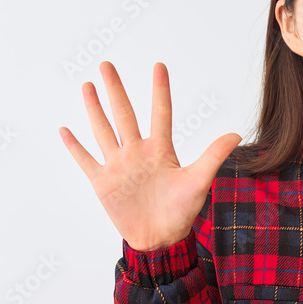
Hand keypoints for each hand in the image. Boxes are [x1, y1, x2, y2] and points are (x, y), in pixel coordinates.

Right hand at [58, 61, 241, 251]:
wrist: (161, 239)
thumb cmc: (181, 212)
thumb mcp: (199, 181)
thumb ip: (213, 156)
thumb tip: (237, 134)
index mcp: (161, 149)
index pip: (160, 112)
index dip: (160, 90)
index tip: (159, 66)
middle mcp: (137, 152)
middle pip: (124, 114)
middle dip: (115, 89)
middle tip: (107, 64)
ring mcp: (118, 165)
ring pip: (103, 130)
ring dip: (94, 109)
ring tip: (88, 85)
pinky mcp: (103, 182)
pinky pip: (86, 160)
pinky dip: (75, 146)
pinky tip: (65, 129)